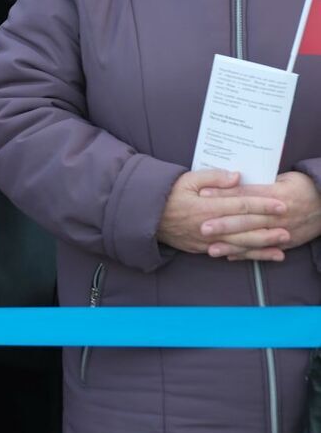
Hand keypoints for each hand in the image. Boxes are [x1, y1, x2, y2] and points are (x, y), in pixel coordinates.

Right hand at [158, 169, 286, 257]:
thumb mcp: (187, 179)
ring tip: (281, 245)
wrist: (145, 217)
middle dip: (267, 228)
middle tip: (287, 227)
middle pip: (244, 228)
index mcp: (206, 207)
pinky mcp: (203, 249)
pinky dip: (247, 255)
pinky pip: (229, 253)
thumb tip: (237, 176)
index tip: (280, 204)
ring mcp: (206, 240)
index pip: (240, 205)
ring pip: (239, 244)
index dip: (262, 205)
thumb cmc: (167, 194)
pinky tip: (261, 256)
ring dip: (262, 245)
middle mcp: (208, 226)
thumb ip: (213, 177)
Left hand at [196, 171, 320, 260]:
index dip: (224, 195)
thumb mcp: (283, 177)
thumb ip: (259, 180)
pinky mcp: (286, 242)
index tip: (203, 195)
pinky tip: (229, 256)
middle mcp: (278, 214)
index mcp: (276, 194)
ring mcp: (283, 230)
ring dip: (232, 245)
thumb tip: (233, 178)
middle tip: (202, 227)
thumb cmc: (302, 186)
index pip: (245, 194)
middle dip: (223, 224)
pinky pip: (263, 250)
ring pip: (253, 239)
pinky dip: (247, 254)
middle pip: (247, 219)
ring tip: (211, 249)